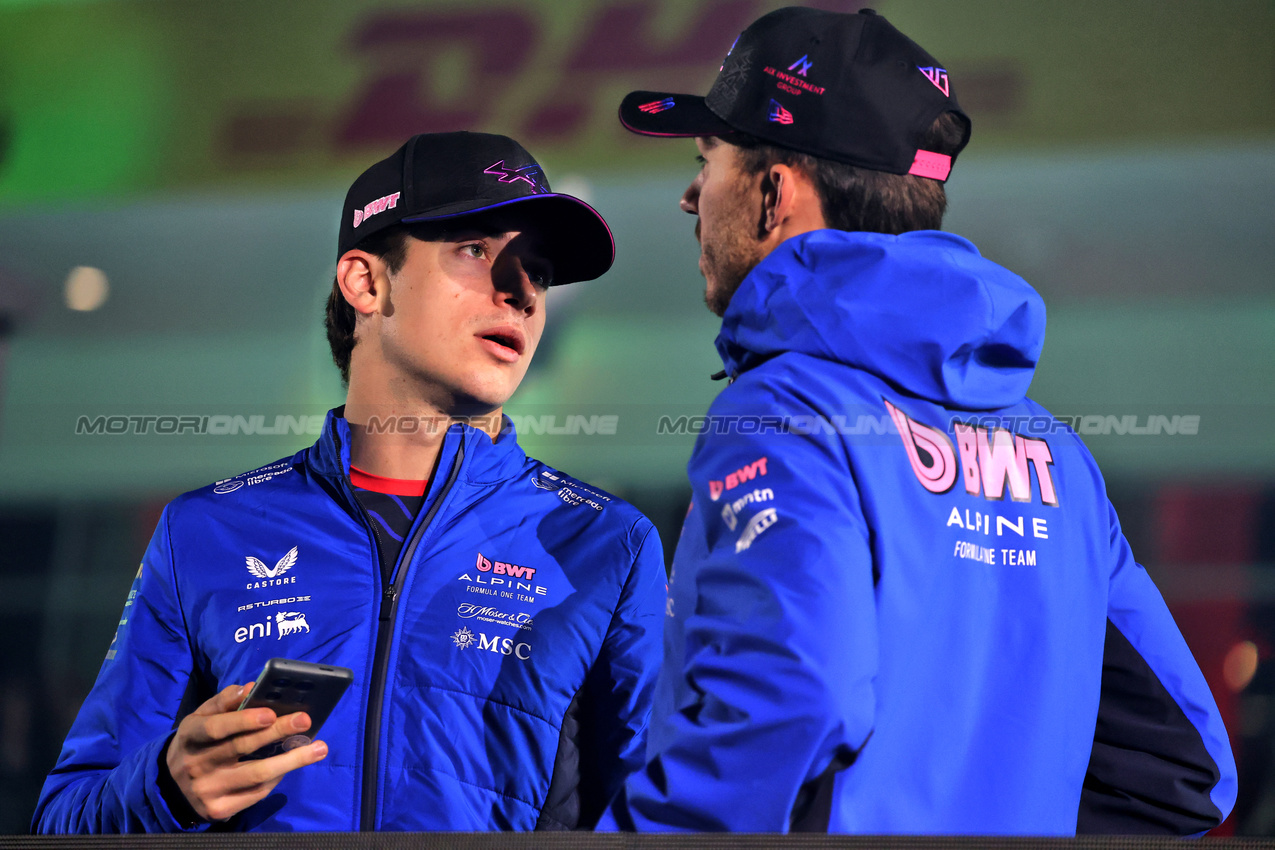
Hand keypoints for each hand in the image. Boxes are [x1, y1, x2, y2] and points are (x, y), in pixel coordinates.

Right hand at [164, 683, 327, 821]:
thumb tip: (251, 688)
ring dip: (291, 760)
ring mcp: (207, 790)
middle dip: (277, 732)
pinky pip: (256, 793)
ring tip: (319, 748)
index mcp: (190, 735)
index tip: (270, 713)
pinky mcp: (219, 810)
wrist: (173, 786)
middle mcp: (196, 764)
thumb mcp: (202, 718)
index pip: (215, 727)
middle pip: (242, 748)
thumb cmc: (198, 742)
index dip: (242, 720)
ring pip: (256, 774)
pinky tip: (292, 765)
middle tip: (304, 721)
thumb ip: (225, 701)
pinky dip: (278, 777)